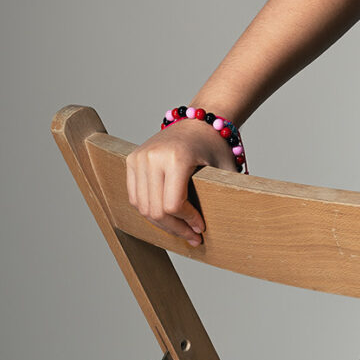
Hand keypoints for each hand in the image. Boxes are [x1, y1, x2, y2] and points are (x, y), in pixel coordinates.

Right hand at [125, 120, 236, 246]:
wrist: (198, 123)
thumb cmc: (213, 146)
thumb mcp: (224, 170)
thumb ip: (224, 195)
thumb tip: (228, 229)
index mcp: (176, 158)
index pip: (173, 205)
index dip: (187, 222)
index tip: (201, 228)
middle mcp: (153, 157)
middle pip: (155, 210)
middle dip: (176, 228)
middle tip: (193, 237)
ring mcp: (139, 158)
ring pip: (142, 207)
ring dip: (162, 224)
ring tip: (181, 229)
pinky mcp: (132, 160)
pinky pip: (135, 197)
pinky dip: (149, 211)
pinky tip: (167, 217)